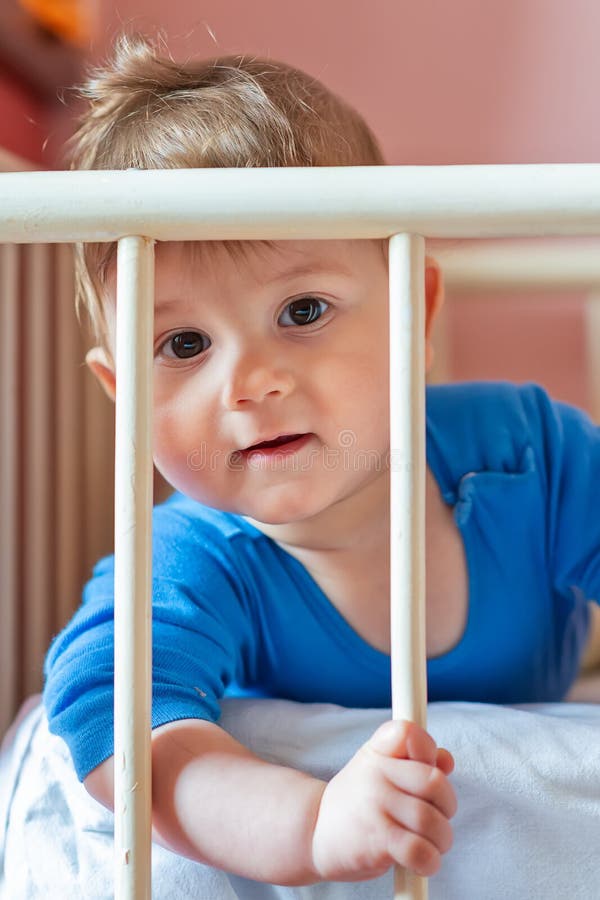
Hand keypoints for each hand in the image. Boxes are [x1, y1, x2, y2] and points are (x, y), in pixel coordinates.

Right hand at [311, 719, 455, 881]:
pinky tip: (423, 862)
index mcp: (377, 751)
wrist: (314, 833)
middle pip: (434, 781)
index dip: (427, 750)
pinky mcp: (377, 839)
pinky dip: (430, 861)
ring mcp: (375, 805)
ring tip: (432, 843)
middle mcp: (375, 773)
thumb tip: (446, 760)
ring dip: (441, 839)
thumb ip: (414, 762)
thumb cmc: (357, 801)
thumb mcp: (379, 769)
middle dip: (447, 806)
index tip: (429, 768)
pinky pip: (420, 850)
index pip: (409, 732)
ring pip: (432, 821)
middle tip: (439, 817)